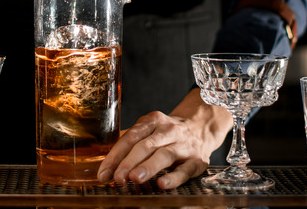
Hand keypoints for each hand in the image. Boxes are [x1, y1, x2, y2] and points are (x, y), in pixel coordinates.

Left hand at [97, 89, 231, 189]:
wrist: (202, 127)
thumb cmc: (168, 133)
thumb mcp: (149, 128)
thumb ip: (129, 140)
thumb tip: (104, 157)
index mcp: (152, 121)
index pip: (130, 137)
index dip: (115, 156)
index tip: (104, 172)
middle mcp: (168, 131)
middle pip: (145, 146)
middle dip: (128, 162)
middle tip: (117, 178)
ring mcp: (183, 145)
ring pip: (164, 155)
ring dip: (148, 167)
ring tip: (134, 179)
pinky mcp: (197, 160)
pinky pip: (185, 170)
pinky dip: (173, 177)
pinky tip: (161, 184)